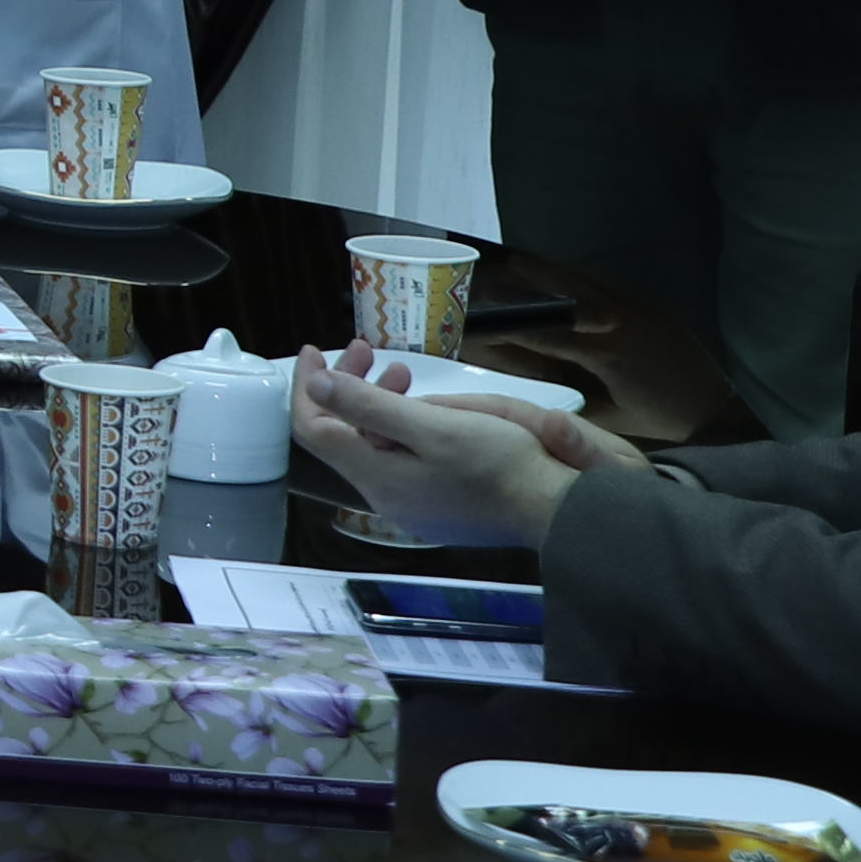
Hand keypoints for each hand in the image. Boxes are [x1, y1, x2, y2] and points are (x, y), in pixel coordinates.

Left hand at [288, 343, 645, 547]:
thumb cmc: (498, 464)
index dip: (306, 386)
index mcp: (375, 475)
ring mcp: (410, 505)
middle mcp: (383, 496)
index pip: (314, 428)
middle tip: (367, 348)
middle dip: (348, 386)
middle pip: (343, 435)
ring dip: (378, 403)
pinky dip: (401, 426)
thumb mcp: (432, 426)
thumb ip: (369, 406)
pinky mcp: (435, 505)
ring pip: (372, 446)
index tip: (313, 349)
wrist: (554, 513)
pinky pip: (398, 459)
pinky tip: (425, 410)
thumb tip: (315, 385)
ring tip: (401, 372)